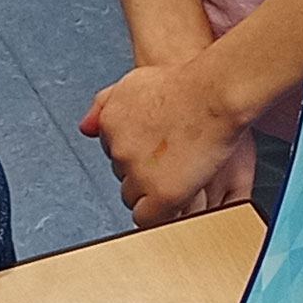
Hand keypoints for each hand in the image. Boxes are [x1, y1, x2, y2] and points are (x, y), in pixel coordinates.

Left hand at [79, 60, 252, 226]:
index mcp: (110, 123)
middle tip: (170, 162)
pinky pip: (147, 219)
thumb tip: (85, 128)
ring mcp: (139, 173)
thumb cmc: (189, 86)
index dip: (138, 152)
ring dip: (150, 193)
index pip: (114, 151)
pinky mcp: (161, 194)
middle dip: (143, 171)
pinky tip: (173, 204)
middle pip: (122, 174)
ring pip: (132, 197)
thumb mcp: (135, 83)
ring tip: (177, 180)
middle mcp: (120, 149)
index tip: (154, 150)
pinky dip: (159, 215)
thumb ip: (105, 104)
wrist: (216, 94)